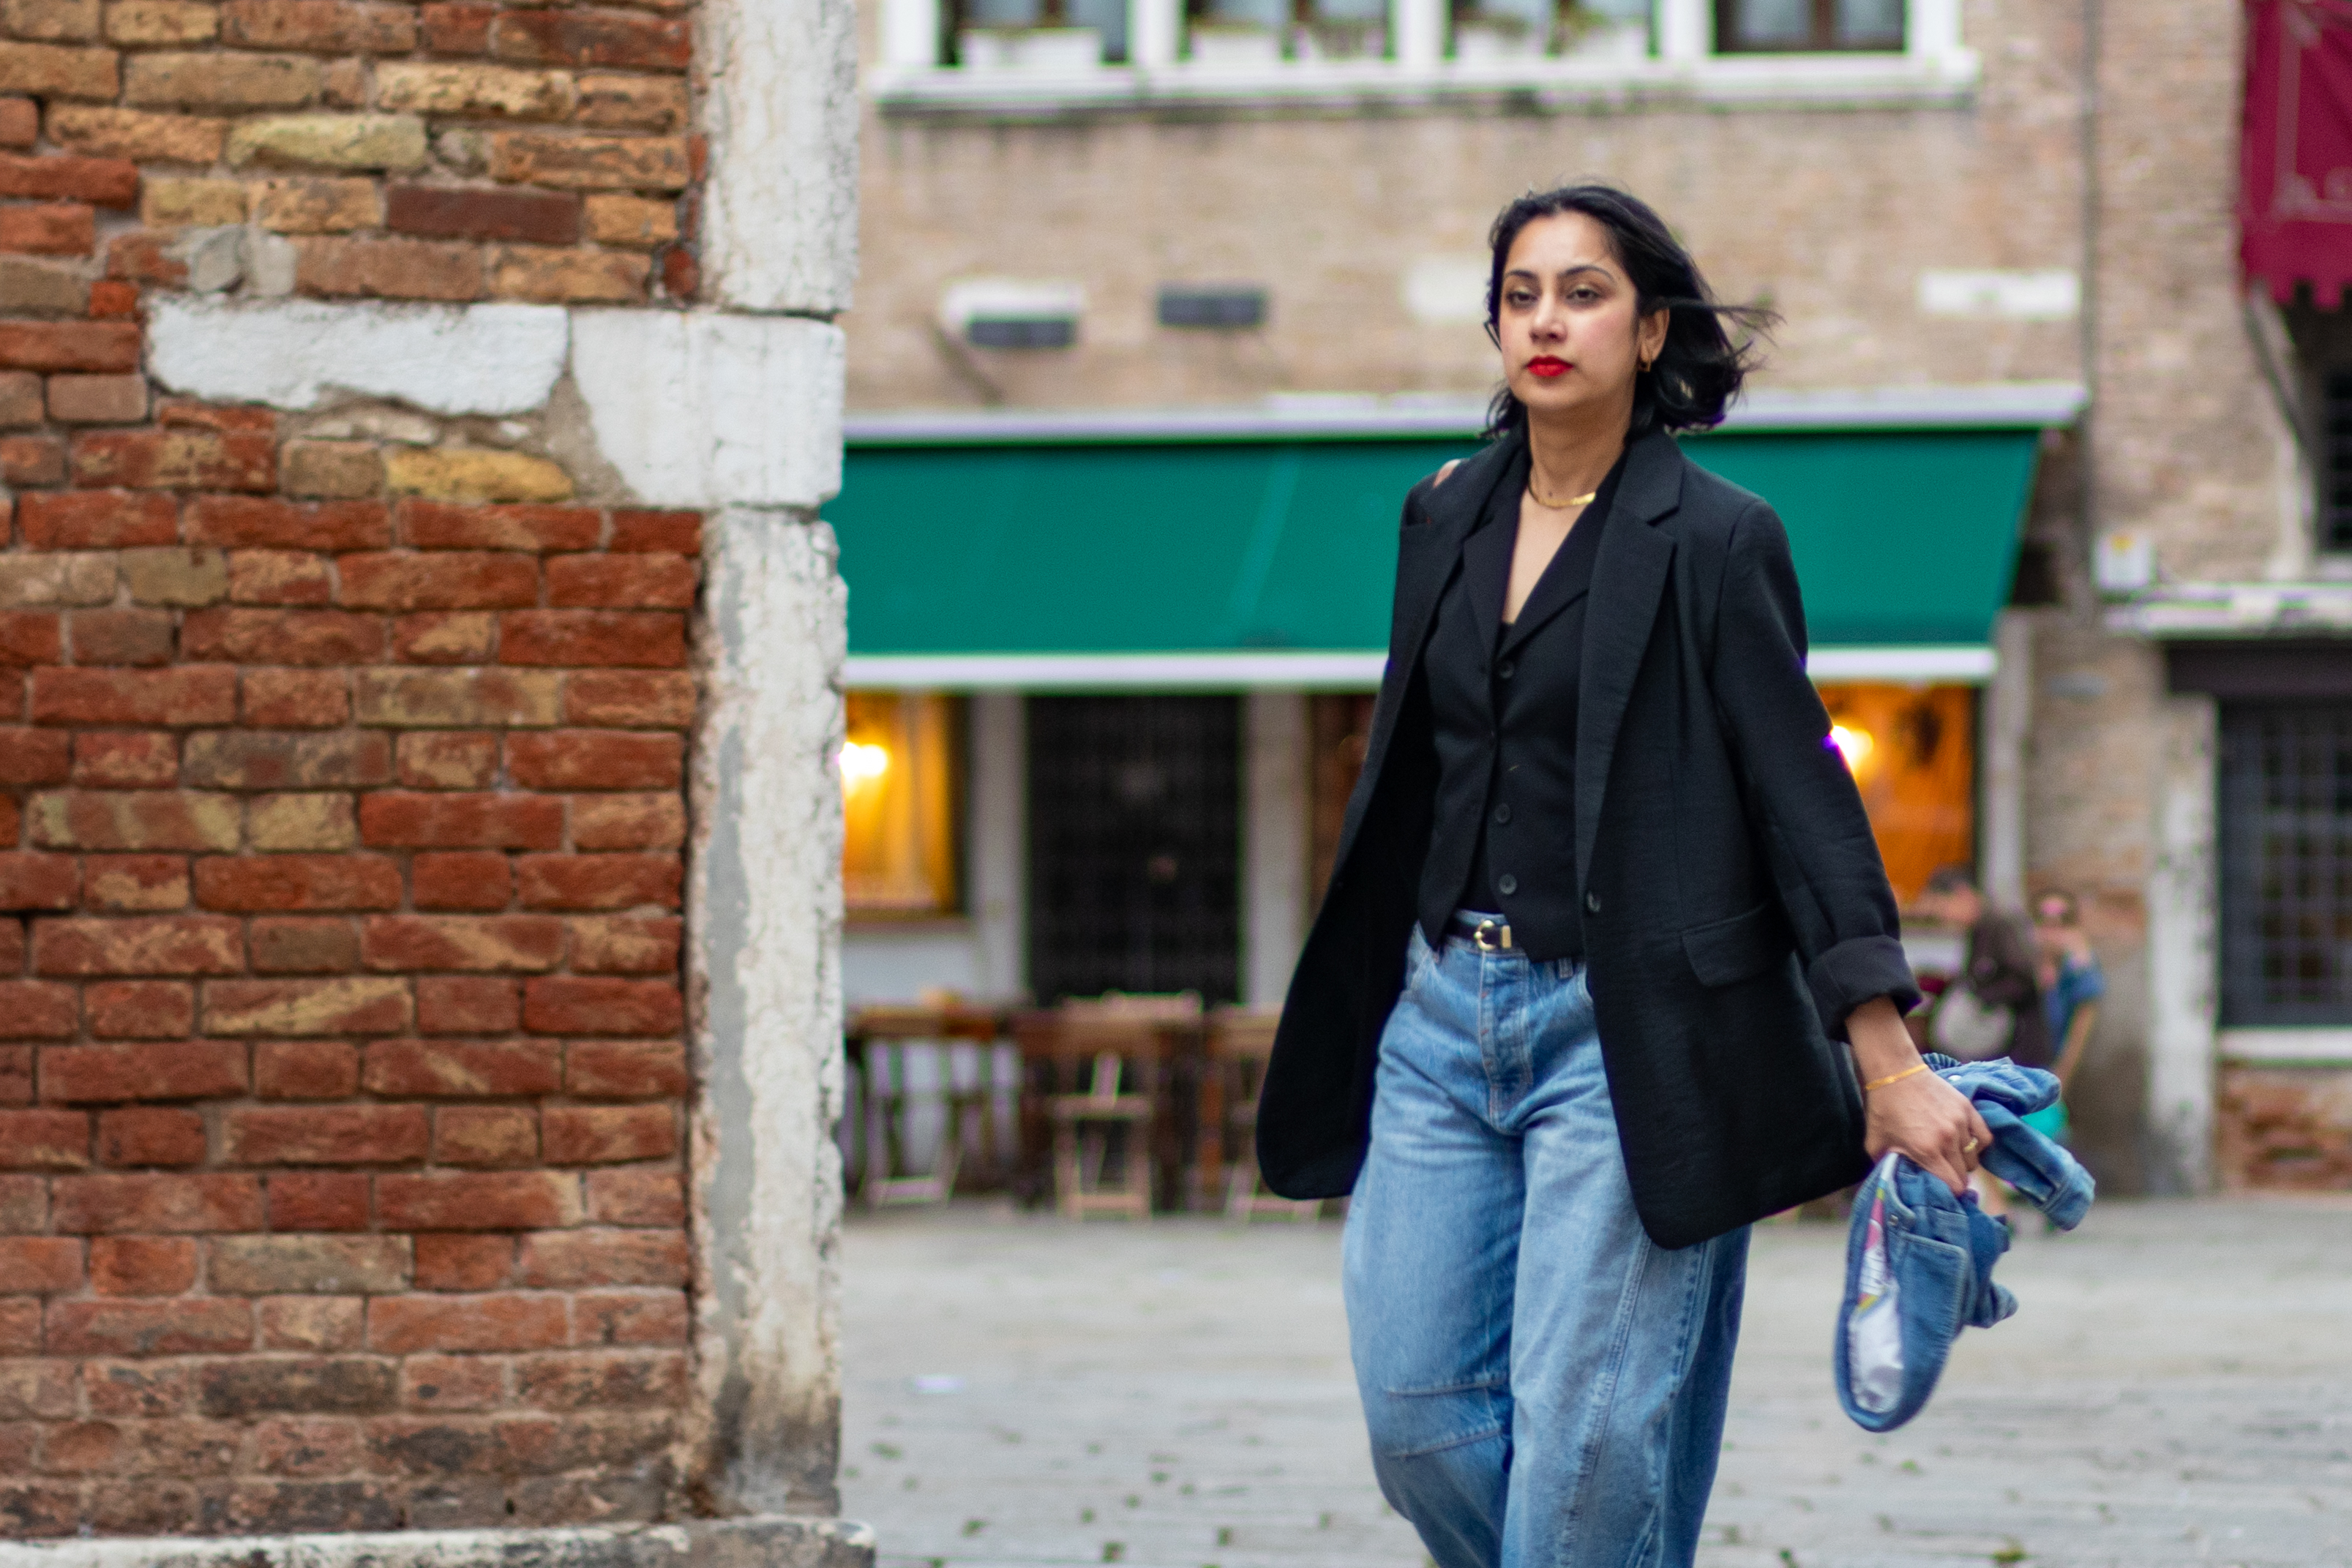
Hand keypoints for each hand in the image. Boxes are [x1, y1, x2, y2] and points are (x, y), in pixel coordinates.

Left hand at [1863, 1070, 1992, 1195]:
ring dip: (1964, 1161)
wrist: (1896, 1073)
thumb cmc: (1884, 1108)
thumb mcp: (1875, 1142)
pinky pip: (1984, 1137)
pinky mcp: (1968, 1109)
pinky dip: (1978, 1144)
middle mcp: (1948, 1139)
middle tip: (1944, 1173)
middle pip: (1964, 1174)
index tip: (1943, 1190)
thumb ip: (1885, 1166)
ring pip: (1974, 1157)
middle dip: (1955, 1178)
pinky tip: (1965, 1144)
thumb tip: (1892, 1184)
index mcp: (1926, 1150)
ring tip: (1951, 1156)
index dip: (1950, 1192)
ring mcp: (1961, 1123)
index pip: (1953, 1185)